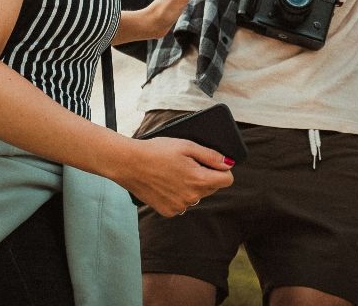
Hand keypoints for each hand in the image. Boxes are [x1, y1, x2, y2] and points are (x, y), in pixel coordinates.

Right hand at [119, 135, 234, 215]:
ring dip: (192, 186)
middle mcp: (192, 197)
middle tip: (188, 164)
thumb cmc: (157, 151)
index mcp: (199, 180)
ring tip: (174, 173)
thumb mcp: (187, 146)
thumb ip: (211, 156)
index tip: (212, 163)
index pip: (227, 180)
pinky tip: (167, 184)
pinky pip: (183, 203)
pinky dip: (179, 195)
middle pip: (212, 188)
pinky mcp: (168, 211)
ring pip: (197, 196)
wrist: (129, 164)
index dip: (222, 169)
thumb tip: (228, 164)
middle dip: (205, 176)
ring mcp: (179, 206)